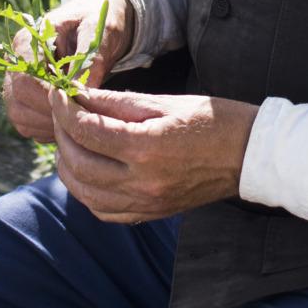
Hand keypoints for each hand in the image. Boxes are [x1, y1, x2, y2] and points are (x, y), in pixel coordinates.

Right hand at [1, 0, 135, 143]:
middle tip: (85, 114)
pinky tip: (72, 121)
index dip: (51, 96)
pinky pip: (27, 125)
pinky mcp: (23, 100)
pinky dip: (48, 130)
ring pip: (20, 116)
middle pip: (19, 99)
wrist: (98, 25)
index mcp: (28, 40)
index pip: (26, 78)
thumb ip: (89, 60)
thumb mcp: (99, 32)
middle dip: (53, 112)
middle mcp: (14, 62)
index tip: (81, 102)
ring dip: (50, 124)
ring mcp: (15, 82)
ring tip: (81, 117)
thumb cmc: (98, 23)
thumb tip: (81, 94)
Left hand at [47, 85, 259, 221]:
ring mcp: (146, 203)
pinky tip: (87, 169)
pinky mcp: (150, 214)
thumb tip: (76, 96)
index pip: (86, 130)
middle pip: (78, 163)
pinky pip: (103, 211)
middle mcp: (142, 182)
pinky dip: (85, 191)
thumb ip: (115, 102)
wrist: (250, 156)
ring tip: (70, 139)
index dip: (64, 109)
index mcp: (146, 147)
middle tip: (62, 112)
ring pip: (83, 192)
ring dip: (67, 165)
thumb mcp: (164, 102)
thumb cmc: (212, 120)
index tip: (58, 92)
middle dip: (61, 134)